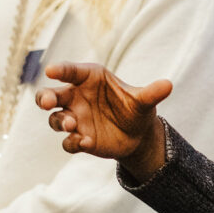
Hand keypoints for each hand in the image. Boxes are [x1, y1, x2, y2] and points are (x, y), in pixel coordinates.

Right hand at [37, 63, 173, 181]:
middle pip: (51, 95)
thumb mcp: (144, 101)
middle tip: (47, 102)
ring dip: (60, 122)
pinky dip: (73, 142)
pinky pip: (68, 142)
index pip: (71, 71)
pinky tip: (86, 142)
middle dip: (45, 98)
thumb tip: (168, 85)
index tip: (51, 70)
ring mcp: (75, 119)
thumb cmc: (136, 108)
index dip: (60, 69)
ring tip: (72, 124)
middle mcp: (77, 97)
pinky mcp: (79, 139)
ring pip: (55, 119)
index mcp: (90, 79)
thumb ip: (152, 93)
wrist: (138, 135)